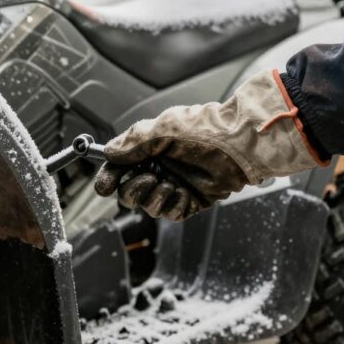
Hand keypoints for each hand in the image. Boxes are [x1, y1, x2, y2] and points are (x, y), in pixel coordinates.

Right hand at [94, 70, 325, 221]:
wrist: (240, 145)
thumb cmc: (204, 130)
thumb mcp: (162, 130)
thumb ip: (132, 143)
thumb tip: (109, 152)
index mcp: (150, 149)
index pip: (119, 168)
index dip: (109, 177)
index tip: (104, 185)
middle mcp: (160, 168)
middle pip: (129, 192)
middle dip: (131, 189)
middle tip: (147, 177)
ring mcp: (175, 186)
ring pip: (147, 205)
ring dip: (153, 196)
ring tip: (169, 182)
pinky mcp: (191, 202)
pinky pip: (170, 213)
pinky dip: (172, 204)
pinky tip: (182, 191)